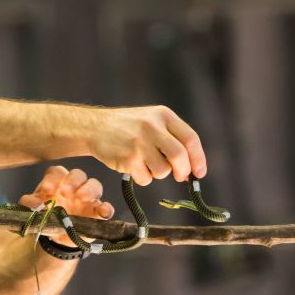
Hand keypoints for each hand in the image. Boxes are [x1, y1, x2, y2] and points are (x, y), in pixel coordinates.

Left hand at [19, 165, 114, 219]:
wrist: (57, 238)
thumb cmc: (47, 217)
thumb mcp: (34, 211)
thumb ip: (29, 204)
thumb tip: (32, 203)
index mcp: (58, 182)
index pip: (57, 172)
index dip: (52, 178)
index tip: (47, 190)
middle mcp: (75, 186)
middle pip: (78, 174)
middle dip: (72, 180)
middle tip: (66, 192)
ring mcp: (89, 199)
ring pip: (94, 185)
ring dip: (89, 189)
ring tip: (83, 198)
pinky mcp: (98, 213)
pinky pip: (106, 207)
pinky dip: (106, 208)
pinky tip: (103, 213)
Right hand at [88, 105, 206, 185]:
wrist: (95, 127)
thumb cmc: (128, 127)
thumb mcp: (152, 120)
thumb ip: (172, 138)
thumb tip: (191, 169)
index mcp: (163, 115)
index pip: (190, 138)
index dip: (198, 158)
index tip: (199, 173)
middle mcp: (152, 127)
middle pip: (179, 156)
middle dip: (183, 171)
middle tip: (180, 177)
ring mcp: (139, 143)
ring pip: (163, 170)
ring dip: (158, 173)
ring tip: (146, 163)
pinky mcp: (127, 158)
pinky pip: (146, 179)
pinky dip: (143, 177)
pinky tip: (133, 166)